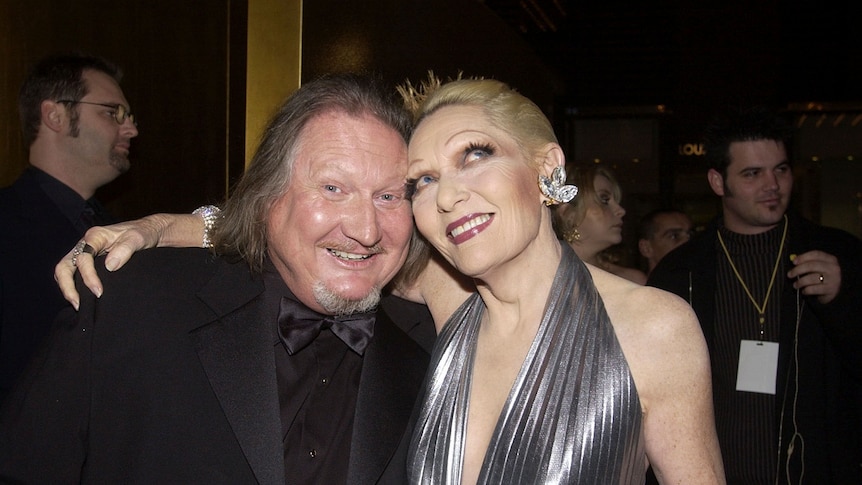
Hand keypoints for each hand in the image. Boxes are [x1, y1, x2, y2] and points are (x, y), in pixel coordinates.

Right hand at [54, 214, 177, 309]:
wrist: (148, 231)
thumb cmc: (143, 233)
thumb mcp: (138, 238)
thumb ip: (125, 250)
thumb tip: (109, 266)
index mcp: (95, 236)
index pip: (83, 258)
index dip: (88, 276)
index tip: (99, 292)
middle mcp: (85, 244)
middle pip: (64, 266)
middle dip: (67, 286)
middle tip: (78, 304)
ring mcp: (85, 253)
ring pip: (66, 271)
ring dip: (68, 288)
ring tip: (79, 305)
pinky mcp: (89, 261)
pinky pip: (74, 274)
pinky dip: (74, 286)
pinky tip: (84, 299)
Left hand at [787, 250, 840, 303]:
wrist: (837, 291)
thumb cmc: (824, 276)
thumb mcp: (819, 267)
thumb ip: (808, 262)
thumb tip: (793, 260)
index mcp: (831, 259)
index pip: (816, 254)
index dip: (803, 257)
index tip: (793, 262)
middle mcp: (833, 268)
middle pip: (811, 265)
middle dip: (798, 270)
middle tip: (789, 275)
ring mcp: (833, 279)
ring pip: (811, 278)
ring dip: (800, 282)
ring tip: (795, 285)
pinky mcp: (831, 290)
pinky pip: (814, 289)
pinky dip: (806, 290)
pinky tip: (804, 291)